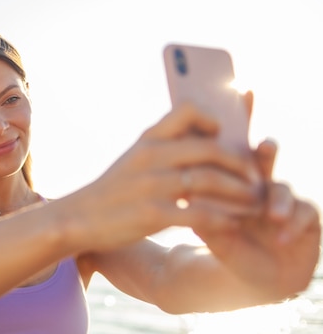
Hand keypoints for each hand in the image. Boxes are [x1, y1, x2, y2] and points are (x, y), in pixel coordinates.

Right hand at [73, 103, 262, 251]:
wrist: (79, 218)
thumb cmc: (114, 190)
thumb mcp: (133, 160)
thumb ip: (164, 149)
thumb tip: (207, 145)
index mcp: (147, 140)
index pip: (186, 110)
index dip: (211, 118)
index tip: (222, 134)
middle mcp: (150, 156)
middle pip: (209, 148)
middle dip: (239, 163)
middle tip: (255, 177)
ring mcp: (150, 185)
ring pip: (209, 180)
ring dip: (239, 192)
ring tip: (253, 202)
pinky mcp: (150, 214)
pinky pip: (198, 214)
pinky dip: (222, 219)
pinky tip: (233, 224)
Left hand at [193, 139, 320, 299]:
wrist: (257, 282)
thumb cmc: (232, 254)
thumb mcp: (217, 239)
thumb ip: (207, 220)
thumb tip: (189, 199)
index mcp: (237, 188)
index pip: (236, 166)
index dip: (234, 156)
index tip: (226, 149)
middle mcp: (262, 190)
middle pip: (265, 162)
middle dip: (266, 152)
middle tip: (266, 145)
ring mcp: (285, 202)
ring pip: (284, 190)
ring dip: (279, 200)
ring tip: (273, 215)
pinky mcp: (307, 219)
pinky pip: (306, 212)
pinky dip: (294, 223)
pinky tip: (282, 237)